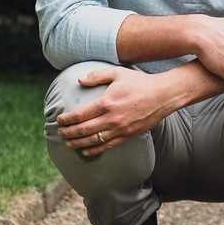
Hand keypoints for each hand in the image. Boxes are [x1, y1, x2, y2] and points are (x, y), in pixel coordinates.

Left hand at [55, 67, 179, 157]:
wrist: (164, 95)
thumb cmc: (140, 82)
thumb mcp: (118, 73)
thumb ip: (97, 76)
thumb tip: (80, 80)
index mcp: (106, 103)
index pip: (79, 115)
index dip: (66, 119)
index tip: (59, 119)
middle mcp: (111, 118)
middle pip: (83, 130)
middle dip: (67, 133)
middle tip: (59, 132)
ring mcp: (120, 129)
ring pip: (92, 141)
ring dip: (77, 143)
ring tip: (67, 143)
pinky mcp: (128, 135)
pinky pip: (107, 146)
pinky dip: (93, 150)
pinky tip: (84, 151)